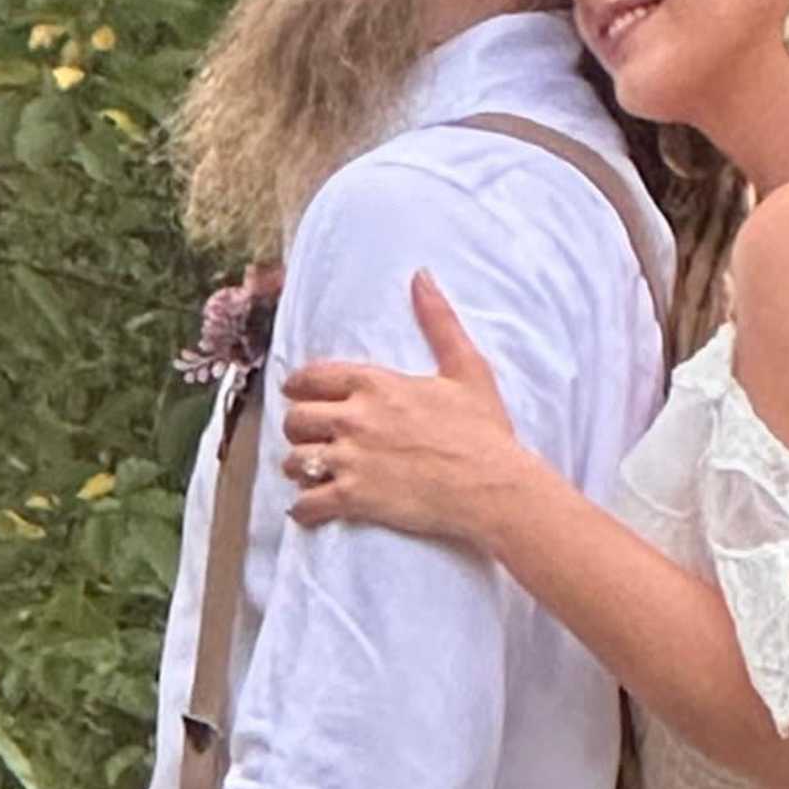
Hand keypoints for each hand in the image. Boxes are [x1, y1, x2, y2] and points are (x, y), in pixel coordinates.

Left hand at [282, 276, 527, 545]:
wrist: (494, 487)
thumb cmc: (484, 432)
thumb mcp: (466, 369)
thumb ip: (438, 321)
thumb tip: (421, 277)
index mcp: (376, 384)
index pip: (311, 377)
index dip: (299, 387)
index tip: (299, 394)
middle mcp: (355, 418)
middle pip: (294, 419)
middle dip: (298, 428)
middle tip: (309, 437)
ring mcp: (352, 459)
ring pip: (295, 461)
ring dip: (300, 469)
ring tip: (310, 475)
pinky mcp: (355, 498)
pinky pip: (308, 504)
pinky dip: (304, 510)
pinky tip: (309, 511)